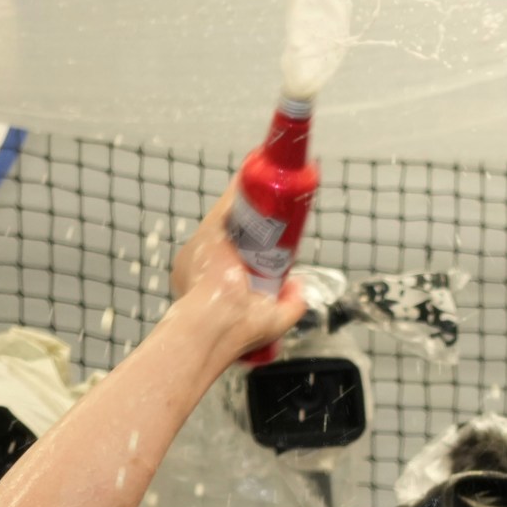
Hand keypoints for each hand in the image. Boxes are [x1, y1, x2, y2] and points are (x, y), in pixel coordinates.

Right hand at [169, 180, 307, 360]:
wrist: (217, 326)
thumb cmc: (238, 331)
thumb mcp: (275, 320)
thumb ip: (291, 303)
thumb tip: (299, 285)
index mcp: (219, 280)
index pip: (240, 253)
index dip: (258, 242)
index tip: (274, 237)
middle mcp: (209, 261)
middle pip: (235, 231)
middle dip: (254, 219)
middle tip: (277, 209)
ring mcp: (207, 246)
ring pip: (231, 215)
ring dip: (249, 199)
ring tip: (268, 184)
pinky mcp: (208, 234)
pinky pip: (225, 206)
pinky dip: (239, 190)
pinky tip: (252, 176)